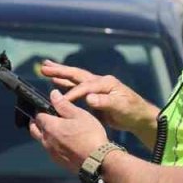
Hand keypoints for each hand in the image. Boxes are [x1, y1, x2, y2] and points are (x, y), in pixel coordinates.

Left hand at [29, 89, 109, 171]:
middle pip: (34, 129)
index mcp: (50, 126)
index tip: (46, 107)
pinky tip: (64, 142)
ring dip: (44, 134)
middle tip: (44, 117)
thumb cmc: (90, 136)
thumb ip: (63, 105)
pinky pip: (50, 150)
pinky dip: (53, 144)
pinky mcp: (58, 161)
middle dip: (37, 122)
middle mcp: (46, 140)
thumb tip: (53, 94)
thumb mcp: (79, 115)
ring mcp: (51, 152)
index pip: (38, 115)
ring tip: (56, 129)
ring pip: (41, 140)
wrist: (98, 161)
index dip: (41, 110)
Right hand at [40, 60, 159, 132]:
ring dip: (61, 74)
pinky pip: (76, 88)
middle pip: (77, 75)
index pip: (85, 87)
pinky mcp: (94, 95)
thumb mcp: (121, 107)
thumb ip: (105, 102)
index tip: (60, 101)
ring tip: (46, 68)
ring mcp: (97, 87)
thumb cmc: (132, 111)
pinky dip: (65, 84)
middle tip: (44, 66)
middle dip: (60, 71)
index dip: (73, 93)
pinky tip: (56, 82)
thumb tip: (89, 98)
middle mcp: (100, 82)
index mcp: (106, 83)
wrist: (139, 117)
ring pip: (75, 78)